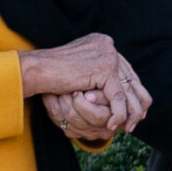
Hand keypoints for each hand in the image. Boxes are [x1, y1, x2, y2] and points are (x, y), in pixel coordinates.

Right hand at [20, 33, 152, 131]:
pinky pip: (117, 96)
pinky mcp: (104, 68)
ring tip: (126, 127)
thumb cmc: (52, 74)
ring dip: (130, 112)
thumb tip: (117, 89)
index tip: (134, 109)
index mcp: (103, 43)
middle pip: (132, 79)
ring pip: (128, 89)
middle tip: (135, 121)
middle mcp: (109, 46)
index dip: (132, 91)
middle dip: (135, 103)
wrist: (36, 69)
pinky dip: (117, 113)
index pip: (126, 70)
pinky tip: (113, 125)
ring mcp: (108, 55)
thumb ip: (97, 74)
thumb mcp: (81, 71)